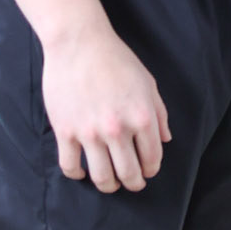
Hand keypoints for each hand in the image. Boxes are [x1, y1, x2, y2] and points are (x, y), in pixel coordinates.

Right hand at [40, 24, 171, 192]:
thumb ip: (159, 113)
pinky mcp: (65, 132)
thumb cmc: (117, 59)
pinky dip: (77, 175)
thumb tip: (165, 140)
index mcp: (142, 117)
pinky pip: (70, 166)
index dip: (151, 170)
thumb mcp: (148, 83)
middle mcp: (117, 129)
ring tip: (110, 183)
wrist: (79, 43)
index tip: (147, 171)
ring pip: (101, 177)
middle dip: (133, 183)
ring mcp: (90, 133)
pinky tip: (82, 173)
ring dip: (109, 186)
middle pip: (128, 173)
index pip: (152, 158)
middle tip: (132, 184)